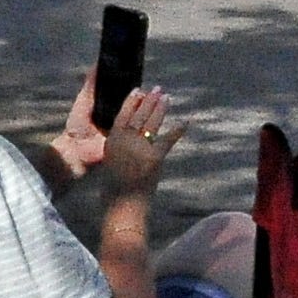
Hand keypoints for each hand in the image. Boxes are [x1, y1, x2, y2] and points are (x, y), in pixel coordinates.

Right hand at [91, 82, 173, 198]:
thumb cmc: (115, 190)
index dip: (131, 101)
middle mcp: (124, 141)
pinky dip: (178, 130)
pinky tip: (185, 121)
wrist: (123, 208)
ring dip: (160, 108)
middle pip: (139, 115)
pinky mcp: (154, 158)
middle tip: (157, 89)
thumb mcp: (111, 163)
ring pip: (151, 122)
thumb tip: (132, 135)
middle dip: (149, 100)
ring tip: (166, 96)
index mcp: (112, 141)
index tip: (138, 90)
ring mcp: (139, 148)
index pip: (122, 115)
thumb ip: (121, 148)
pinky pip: (168, 140)